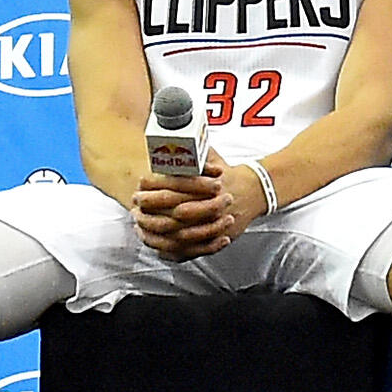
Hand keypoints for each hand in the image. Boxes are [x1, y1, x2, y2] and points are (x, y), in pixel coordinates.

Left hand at [132, 153, 260, 260]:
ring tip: (140, 225)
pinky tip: (157, 243)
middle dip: (152, 210)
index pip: (177, 187)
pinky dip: (171, 249)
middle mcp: (213, 207)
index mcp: (209, 186)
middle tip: (135, 206)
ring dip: (158, 232)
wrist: (256, 191)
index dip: (155, 186)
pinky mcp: (215, 240)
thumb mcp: (213, 158)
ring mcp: (215, 226)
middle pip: (175, 213)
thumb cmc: (229, 174)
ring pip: (181, 235)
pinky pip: (190, 250)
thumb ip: (194, 154)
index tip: (139, 184)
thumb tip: (173, 140)